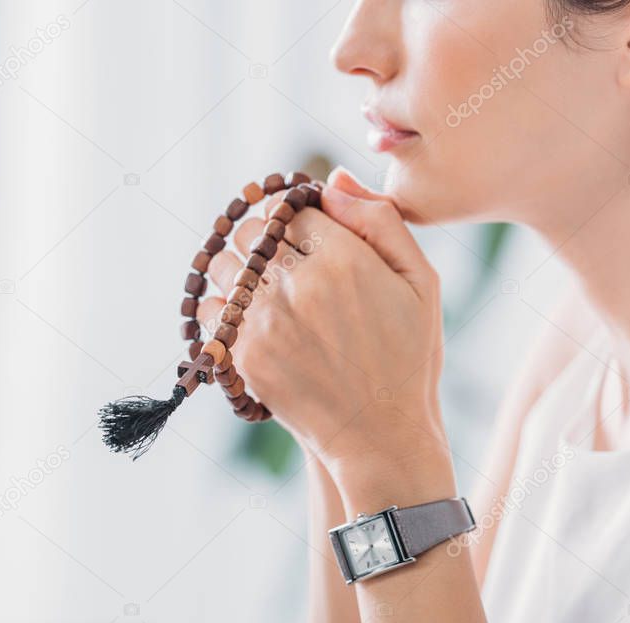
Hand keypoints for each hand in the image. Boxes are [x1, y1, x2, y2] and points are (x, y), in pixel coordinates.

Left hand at [197, 168, 449, 484]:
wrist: (380, 435)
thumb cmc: (407, 357)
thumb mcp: (420, 282)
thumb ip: (380, 221)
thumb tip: (333, 180)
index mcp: (345, 258)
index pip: (292, 208)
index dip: (293, 214)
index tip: (300, 229)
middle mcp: (299, 284)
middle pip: (251, 232)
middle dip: (262, 237)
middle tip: (277, 254)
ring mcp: (265, 321)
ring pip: (222, 266)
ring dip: (234, 268)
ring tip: (258, 284)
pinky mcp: (243, 355)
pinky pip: (209, 312)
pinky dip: (219, 309)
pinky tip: (244, 317)